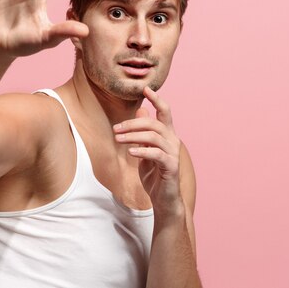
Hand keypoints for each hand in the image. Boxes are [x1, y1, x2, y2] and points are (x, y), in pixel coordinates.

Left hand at [114, 87, 183, 216]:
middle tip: (115, 129)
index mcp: (167, 135)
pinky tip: (131, 152)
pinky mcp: (171, 166)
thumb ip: (144, 132)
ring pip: (154, 137)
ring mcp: (173, 153)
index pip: (165, 112)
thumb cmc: (154, 174)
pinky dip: (142, 151)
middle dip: (133, 124)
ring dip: (133, 136)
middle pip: (154, 123)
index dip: (156, 99)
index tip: (146, 89)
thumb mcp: (146, 150)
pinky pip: (156, 154)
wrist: (164, 199)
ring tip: (118, 139)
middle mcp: (172, 141)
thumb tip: (140, 111)